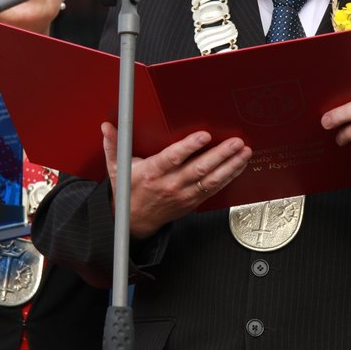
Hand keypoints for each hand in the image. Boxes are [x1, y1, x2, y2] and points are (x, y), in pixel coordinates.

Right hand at [102, 122, 251, 238]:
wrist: (133, 222)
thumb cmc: (127, 192)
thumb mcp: (116, 168)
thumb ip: (113, 145)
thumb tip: (106, 127)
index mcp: (151, 173)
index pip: (173, 158)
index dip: (189, 147)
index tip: (203, 136)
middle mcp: (170, 185)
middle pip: (199, 169)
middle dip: (220, 155)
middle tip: (235, 142)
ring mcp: (183, 195)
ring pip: (211, 180)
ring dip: (230, 166)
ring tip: (244, 152)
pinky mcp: (192, 202)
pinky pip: (214, 189)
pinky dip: (229, 177)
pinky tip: (239, 166)